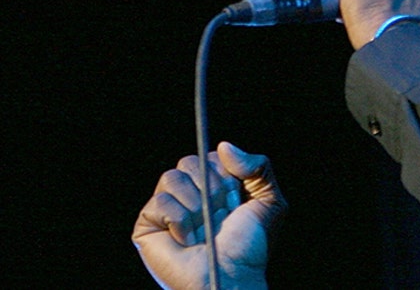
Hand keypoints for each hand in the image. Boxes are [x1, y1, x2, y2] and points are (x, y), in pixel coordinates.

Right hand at [132, 142, 285, 289]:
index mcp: (214, 183)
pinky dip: (179, 220)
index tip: (236, 199)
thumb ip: (258, 166)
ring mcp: (167, 208)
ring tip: (205, 229)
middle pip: (189, 161)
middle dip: (212, 189)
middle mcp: (189, 192)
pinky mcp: (148, 225)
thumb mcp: (269, 199)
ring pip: (172, 177)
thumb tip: (224, 146)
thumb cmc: (250, 244)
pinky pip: (159, 202)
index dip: (226, 175)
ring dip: (196, 206)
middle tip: (221, 215)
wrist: (233, 276)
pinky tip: (188, 239)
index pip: (212, 155)